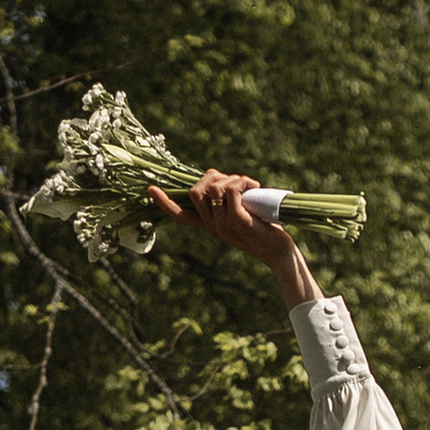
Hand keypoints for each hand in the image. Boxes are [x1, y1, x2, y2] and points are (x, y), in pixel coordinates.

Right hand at [149, 165, 309, 292]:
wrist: (279, 252)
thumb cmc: (263, 228)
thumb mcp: (240, 212)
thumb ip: (226, 198)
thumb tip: (216, 177)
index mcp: (209, 225)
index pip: (180, 215)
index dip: (165, 202)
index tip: (150, 189)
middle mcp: (212, 226)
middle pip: (196, 191)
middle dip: (214, 177)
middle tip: (236, 181)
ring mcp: (223, 224)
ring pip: (214, 188)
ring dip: (234, 178)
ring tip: (251, 186)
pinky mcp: (238, 221)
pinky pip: (231, 191)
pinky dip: (243, 182)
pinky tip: (254, 188)